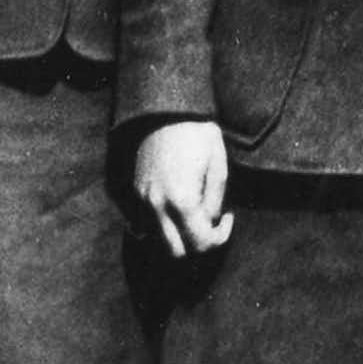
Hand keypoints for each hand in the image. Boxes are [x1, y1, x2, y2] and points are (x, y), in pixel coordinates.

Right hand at [135, 119, 233, 257]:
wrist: (164, 109)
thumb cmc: (197, 133)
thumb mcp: (218, 164)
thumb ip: (215, 201)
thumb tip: (210, 222)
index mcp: (182, 200)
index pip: (202, 244)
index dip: (220, 238)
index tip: (228, 217)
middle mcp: (156, 206)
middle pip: (176, 254)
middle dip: (197, 247)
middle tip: (210, 226)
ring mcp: (141, 201)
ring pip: (157, 242)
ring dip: (178, 239)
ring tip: (193, 217)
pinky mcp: (134, 193)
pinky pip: (143, 226)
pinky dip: (160, 228)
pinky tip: (174, 210)